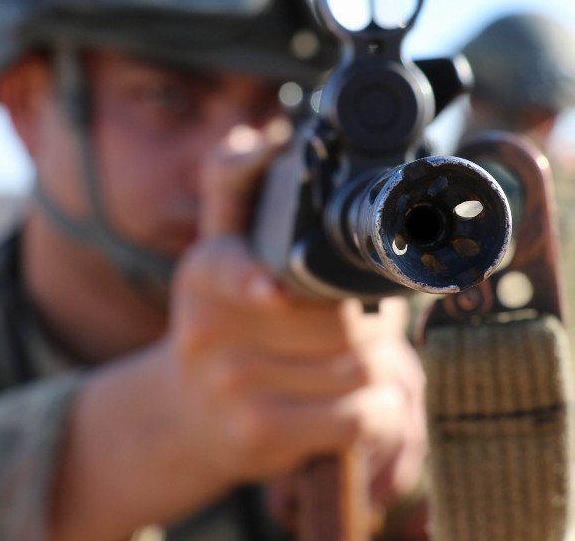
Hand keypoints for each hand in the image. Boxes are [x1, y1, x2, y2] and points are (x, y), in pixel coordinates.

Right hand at [160, 122, 426, 495]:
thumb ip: (234, 186)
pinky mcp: (258, 437)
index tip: (270, 292)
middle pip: (338, 319)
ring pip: (358, 368)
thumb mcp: (218, 251)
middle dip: (377, 321)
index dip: (249, 279)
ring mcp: (231, 387)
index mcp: (205, 272)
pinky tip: (372, 405)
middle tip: (376, 325)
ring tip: (373, 366)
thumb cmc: (224, 322)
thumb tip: (251, 138)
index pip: (226, 267)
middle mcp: (209, 330)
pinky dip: (384, 413)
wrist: (186, 414)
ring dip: (388, 368)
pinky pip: (357, 419)